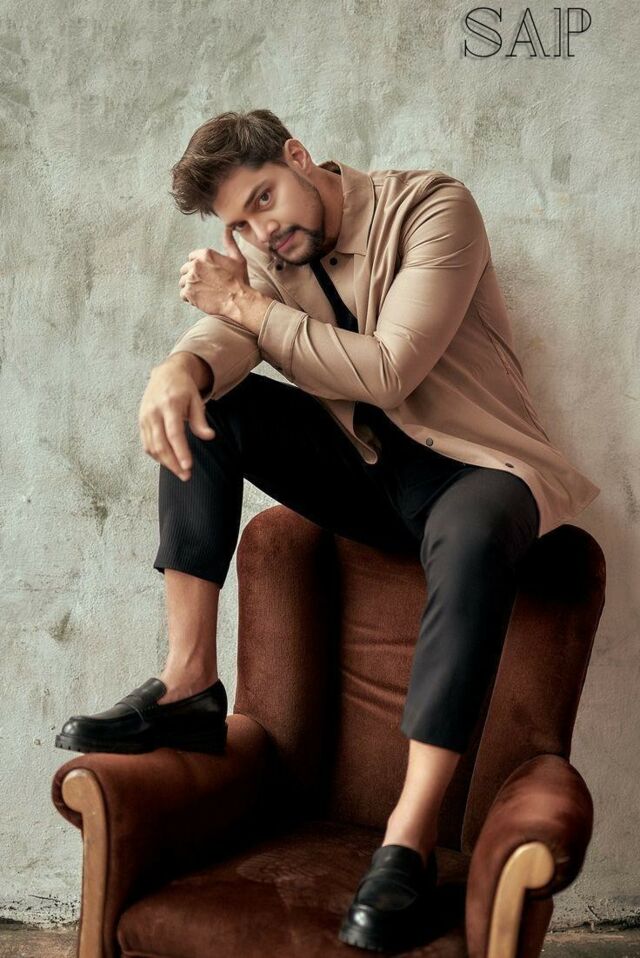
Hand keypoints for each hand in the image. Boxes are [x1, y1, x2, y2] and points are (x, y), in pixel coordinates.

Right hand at [138, 357, 215, 480]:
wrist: (165, 373)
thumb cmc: (183, 388)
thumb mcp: (196, 400)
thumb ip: (200, 420)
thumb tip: (209, 437)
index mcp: (169, 405)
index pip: (174, 434)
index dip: (180, 452)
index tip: (187, 466)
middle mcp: (154, 412)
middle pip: (161, 444)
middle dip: (173, 463)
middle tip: (186, 476)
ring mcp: (145, 418)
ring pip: (152, 447)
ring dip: (165, 462)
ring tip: (179, 471)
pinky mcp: (141, 422)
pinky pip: (147, 444)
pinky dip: (156, 455)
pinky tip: (168, 461)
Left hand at [179, 228, 249, 314]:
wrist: (239, 301)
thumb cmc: (240, 280)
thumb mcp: (238, 258)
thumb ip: (229, 243)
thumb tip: (228, 228)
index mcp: (205, 254)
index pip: (192, 257)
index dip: (199, 266)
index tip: (206, 274)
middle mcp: (196, 265)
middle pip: (185, 269)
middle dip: (193, 276)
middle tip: (205, 284)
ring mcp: (191, 279)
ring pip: (183, 282)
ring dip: (191, 287)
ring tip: (203, 292)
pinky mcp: (189, 292)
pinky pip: (183, 295)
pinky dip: (189, 298)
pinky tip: (200, 300)